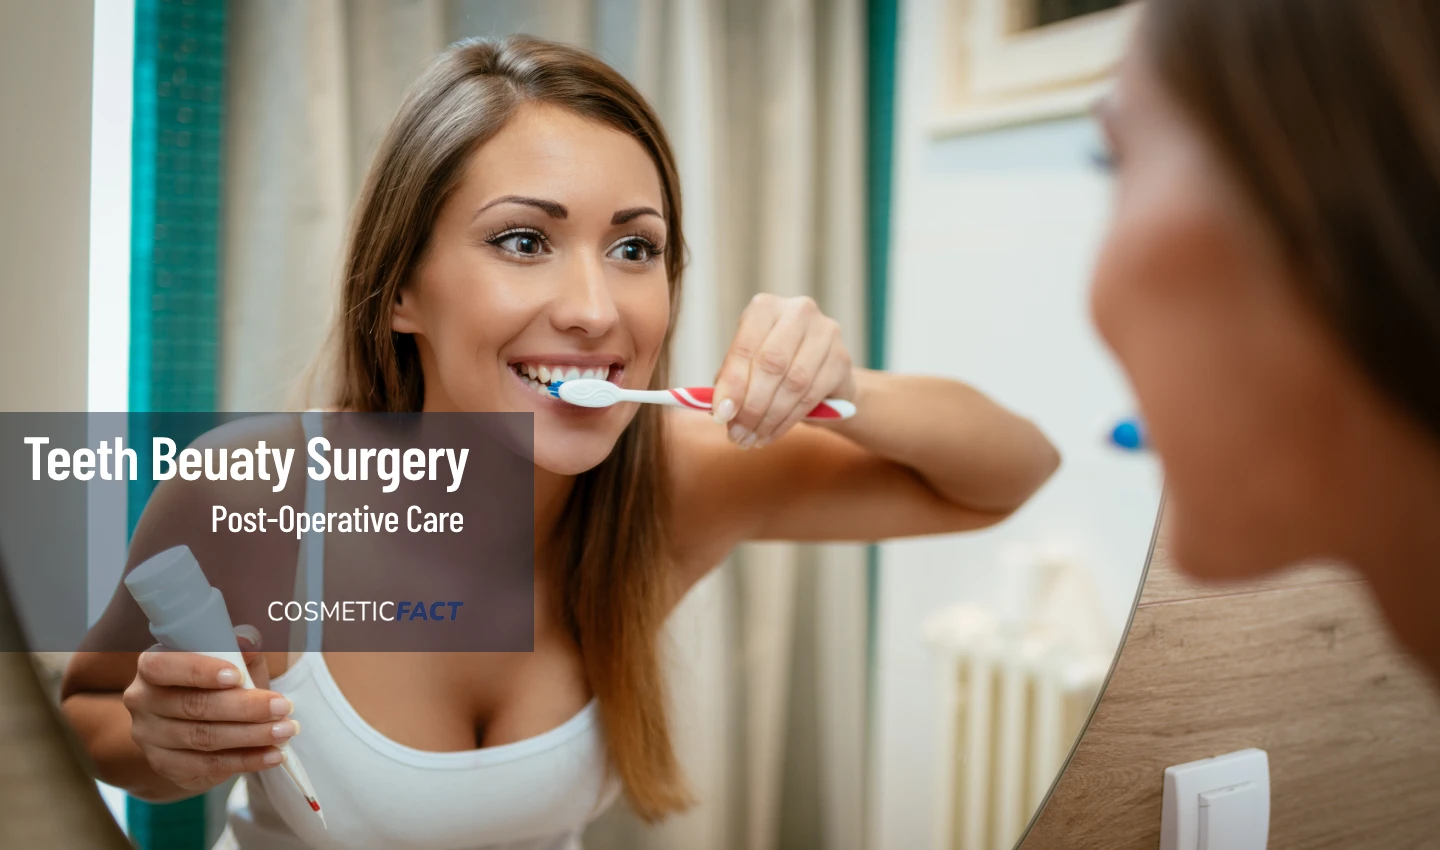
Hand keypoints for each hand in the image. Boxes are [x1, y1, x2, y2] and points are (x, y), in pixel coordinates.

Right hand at [123, 625, 295, 793]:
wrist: (190, 726)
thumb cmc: (214, 684)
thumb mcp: (228, 661)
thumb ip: (239, 650)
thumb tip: (249, 641)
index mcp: (152, 666)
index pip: (164, 667)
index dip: (199, 672)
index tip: (236, 677)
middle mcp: (142, 701)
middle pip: (192, 706)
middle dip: (244, 707)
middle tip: (283, 706)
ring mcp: (150, 737)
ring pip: (203, 738)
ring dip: (250, 736)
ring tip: (285, 730)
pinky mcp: (165, 765)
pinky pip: (207, 766)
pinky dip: (245, 761)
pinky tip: (272, 755)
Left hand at [712, 294, 856, 447]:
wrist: (823, 376)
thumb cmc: (777, 368)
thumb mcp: (748, 368)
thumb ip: (732, 381)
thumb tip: (719, 409)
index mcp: (765, 307)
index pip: (745, 347)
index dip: (732, 384)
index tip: (720, 414)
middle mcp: (798, 312)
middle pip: (771, 364)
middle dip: (750, 406)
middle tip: (736, 434)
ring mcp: (825, 333)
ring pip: (793, 383)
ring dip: (768, 418)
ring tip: (750, 438)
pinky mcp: (842, 359)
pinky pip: (811, 396)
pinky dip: (787, 421)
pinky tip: (771, 434)